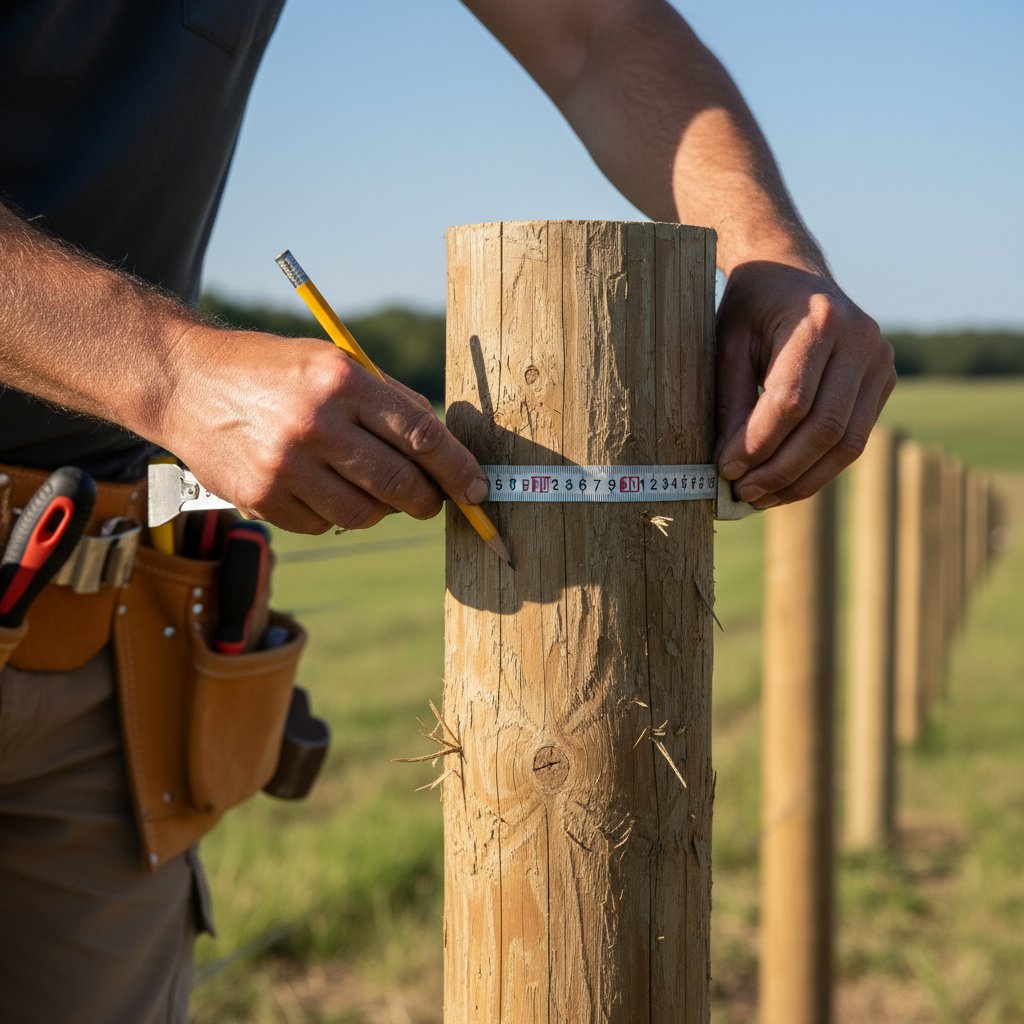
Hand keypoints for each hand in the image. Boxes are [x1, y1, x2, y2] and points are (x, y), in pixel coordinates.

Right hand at [164, 328, 488, 533]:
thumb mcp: (332, 363)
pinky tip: (320, 489)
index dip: (458, 470)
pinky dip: (332, 515)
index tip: (477, 489)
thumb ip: (386, 402)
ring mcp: (285, 465)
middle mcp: (315, 423)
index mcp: (342, 381)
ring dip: (378, 509)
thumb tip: (442, 452)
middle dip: (427, 501)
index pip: (421, 436)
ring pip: (363, 514)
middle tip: (431, 502)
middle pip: (399, 484)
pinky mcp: (260, 497)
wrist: (185, 381)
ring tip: (367, 488)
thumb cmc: (272, 371)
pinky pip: (322, 525)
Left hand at [714, 261, 895, 506]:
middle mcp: (861, 339)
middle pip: (824, 427)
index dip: (758, 443)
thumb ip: (731, 401)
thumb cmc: (751, 308)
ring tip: (762, 498)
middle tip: (742, 494)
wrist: (791, 272)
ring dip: (803, 480)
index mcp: (819, 320)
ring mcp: (881, 360)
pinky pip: (855, 439)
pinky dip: (820, 468)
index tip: (726, 470)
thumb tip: (730, 466)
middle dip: (780, 470)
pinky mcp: (885, 381)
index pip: (791, 400)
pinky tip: (786, 483)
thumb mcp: (728, 343)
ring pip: (847, 443)